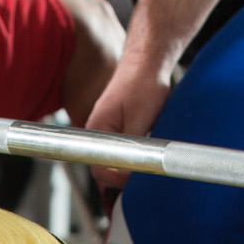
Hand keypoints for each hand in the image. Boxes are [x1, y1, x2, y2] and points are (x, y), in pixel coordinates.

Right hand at [81, 61, 173, 186]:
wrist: (148, 63)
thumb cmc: (142, 85)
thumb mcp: (140, 121)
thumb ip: (132, 151)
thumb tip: (128, 176)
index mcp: (95, 131)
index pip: (98, 170)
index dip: (117, 180)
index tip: (136, 178)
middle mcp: (97, 134)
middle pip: (106, 169)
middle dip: (125, 176)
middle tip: (146, 175)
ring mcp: (108, 132)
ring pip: (116, 162)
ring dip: (130, 167)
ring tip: (148, 164)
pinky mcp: (120, 130)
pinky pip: (123, 152)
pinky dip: (134, 158)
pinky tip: (147, 155)